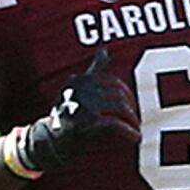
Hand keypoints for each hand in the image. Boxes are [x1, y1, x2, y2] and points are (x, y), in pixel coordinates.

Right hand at [11, 50, 138, 173]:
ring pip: (120, 108)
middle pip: (118, 94)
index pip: (112, 81)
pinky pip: (116, 124)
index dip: (126, 93)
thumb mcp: (78, 88)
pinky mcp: (88, 123)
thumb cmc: (68, 112)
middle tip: (136, 117)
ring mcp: (83, 106)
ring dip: (132, 119)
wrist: (52, 140)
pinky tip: (136, 137)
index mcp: (79, 80)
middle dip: (131, 106)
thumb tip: (105, 50)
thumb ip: (93, 69)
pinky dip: (129, 132)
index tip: (131, 104)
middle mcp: (81, 90)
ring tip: (136, 127)